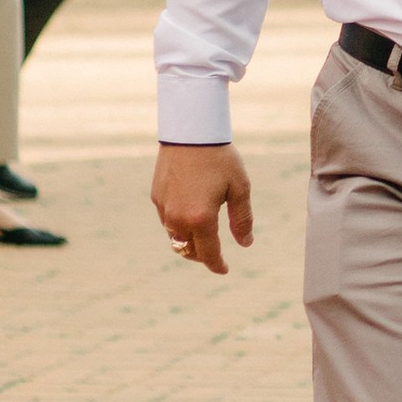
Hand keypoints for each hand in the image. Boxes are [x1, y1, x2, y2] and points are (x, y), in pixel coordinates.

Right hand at [153, 143, 253, 273]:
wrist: (190, 131)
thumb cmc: (220, 158)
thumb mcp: (239, 188)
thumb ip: (242, 219)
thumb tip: (245, 244)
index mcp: (201, 219)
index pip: (208, 254)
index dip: (217, 265)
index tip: (224, 269)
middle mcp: (178, 218)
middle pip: (188, 250)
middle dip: (202, 256)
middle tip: (215, 253)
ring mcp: (164, 208)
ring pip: (175, 237)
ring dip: (188, 242)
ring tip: (202, 236)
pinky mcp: (156, 196)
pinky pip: (166, 220)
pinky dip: (178, 225)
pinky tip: (190, 214)